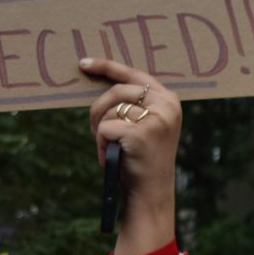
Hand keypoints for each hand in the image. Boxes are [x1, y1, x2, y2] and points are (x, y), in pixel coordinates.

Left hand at [80, 57, 180, 254]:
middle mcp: (167, 106)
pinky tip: (109, 156)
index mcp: (170, 100)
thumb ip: (138, 101)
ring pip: (109, 110)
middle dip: (99, 109)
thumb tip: (103, 76)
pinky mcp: (139, 133)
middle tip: (96, 129)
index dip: (106, 67)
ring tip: (110, 148)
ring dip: (101, 130)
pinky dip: (100, 143)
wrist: (152, 190)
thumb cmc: (144, 156)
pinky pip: (104, 127)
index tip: (84, 64)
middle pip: (117, 91)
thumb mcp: (149, 123)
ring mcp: (156, 119)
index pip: (133, 75)